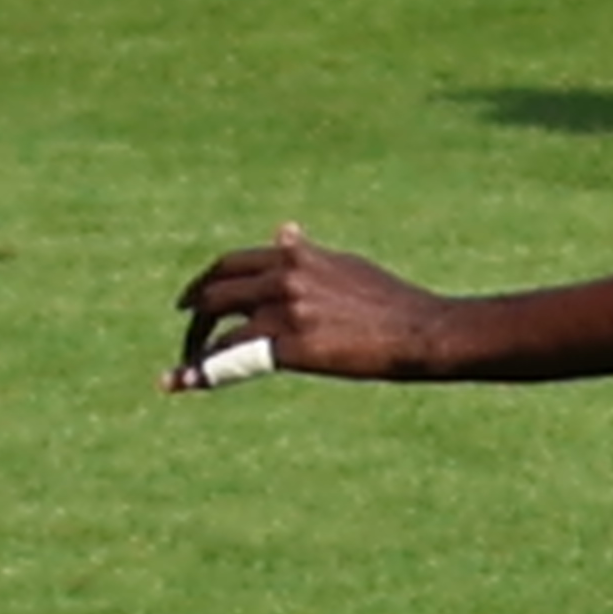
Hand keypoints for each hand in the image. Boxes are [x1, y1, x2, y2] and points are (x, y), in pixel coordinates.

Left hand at [170, 224, 449, 386]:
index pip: (230, 264)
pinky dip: (206, 373)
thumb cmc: (392, 302)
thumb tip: (285, 230)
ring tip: (191, 371)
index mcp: (297, 255)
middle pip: (214, 295)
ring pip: (218, 332)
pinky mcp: (292, 347)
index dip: (203, 283)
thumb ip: (308, 252)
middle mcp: (284, 278)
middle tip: (190, 341)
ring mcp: (286, 312)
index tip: (190, 301)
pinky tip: (191, 384)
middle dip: (194, 320)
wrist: (423, 330)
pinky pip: (234, 361)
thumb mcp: (346, 264)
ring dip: (197, 352)